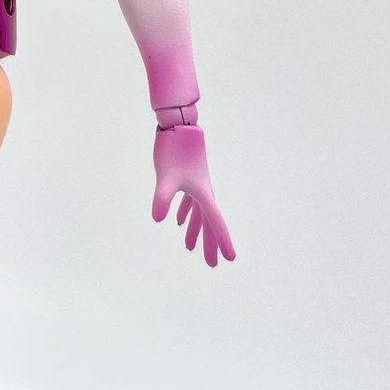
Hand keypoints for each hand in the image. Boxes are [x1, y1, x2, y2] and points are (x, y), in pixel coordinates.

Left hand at [152, 124, 234, 267]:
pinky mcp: (186, 178)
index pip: (216, 222)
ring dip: (195, 230)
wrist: (177, 127)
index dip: (223, 241)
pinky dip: (185, 213)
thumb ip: (163, 198)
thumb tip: (158, 219)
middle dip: (210, 242)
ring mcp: (195, 185)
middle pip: (209, 222)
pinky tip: (176, 220)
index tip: (230, 258)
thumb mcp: (166, 176)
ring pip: (198, 213)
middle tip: (212, 263)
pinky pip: (189, 201)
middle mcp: (203, 191)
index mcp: (203, 193)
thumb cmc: (174, 150)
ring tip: (189, 247)